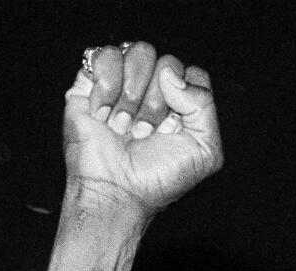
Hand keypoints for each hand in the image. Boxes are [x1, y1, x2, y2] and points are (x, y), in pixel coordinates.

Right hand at [64, 42, 220, 218]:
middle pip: (167, 62)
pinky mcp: (91, 82)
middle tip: (142, 133)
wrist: (116, 193)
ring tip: (121, 126)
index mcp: (181, 101)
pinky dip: (106, 86)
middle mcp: (153, 88)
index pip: (191, 74)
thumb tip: (170, 74)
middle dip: (155, 102)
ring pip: (139, 52)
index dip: (184, 98)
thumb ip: (204, 106)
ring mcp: (123, 82)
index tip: (171, 129)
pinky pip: (104, 55)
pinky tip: (102, 114)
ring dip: (131, 94)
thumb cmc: (158, 178)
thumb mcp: (204, 151)